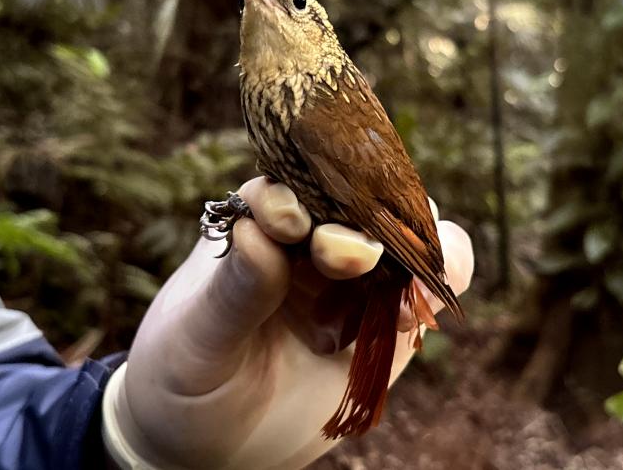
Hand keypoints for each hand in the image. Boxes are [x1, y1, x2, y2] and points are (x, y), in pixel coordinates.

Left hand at [102, 177, 473, 469]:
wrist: (211, 437)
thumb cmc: (186, 372)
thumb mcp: (197, 336)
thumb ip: (233, 291)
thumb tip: (260, 234)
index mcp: (259, 222)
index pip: (288, 186)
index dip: (294, 197)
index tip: (288, 224)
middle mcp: (313, 236)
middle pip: (359, 200)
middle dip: (359, 224)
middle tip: (346, 259)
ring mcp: (355, 275)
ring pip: (408, 232)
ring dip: (412, 252)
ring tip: (396, 293)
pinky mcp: (385, 316)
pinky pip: (431, 284)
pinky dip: (436, 288)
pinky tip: (411, 318)